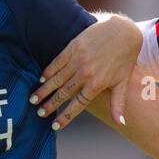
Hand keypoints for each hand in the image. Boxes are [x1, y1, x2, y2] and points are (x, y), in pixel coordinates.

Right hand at [33, 15, 142, 129]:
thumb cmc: (125, 59)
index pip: (77, 104)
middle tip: (39, 113)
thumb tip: (120, 123)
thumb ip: (118, 104)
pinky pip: (58, 61)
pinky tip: (41, 79)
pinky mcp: (74, 46)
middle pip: (64, 93)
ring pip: (57, 78)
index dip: (65, 116)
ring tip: (33, 99)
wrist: (124, 32)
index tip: (54, 126)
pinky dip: (48, 71)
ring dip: (44, 90)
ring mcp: (78, 59)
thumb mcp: (123, 83)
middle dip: (50, 104)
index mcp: (97, 84)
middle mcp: (85, 73)